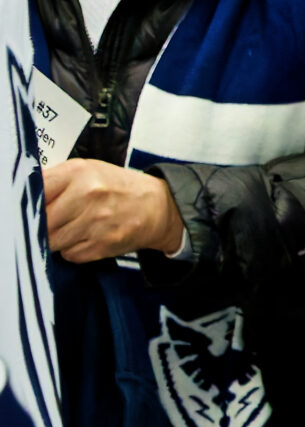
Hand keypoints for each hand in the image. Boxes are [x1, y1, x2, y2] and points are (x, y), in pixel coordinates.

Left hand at [43, 160, 183, 262]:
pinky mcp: (103, 244)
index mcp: (79, 172)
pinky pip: (70, 255)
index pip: (35, 193)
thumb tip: (24, 199)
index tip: (33, 209)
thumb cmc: (118, 188)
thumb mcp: (88, 171)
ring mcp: (96, 222)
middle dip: (43, 225)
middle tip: (55, 221)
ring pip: (52, 242)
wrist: (158, 206)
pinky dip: (74, 250)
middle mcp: (88, 195)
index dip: (30, 205)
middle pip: (41, 222)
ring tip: (73, 228)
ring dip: (58, 239)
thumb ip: (55, 182)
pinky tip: (88, 238)